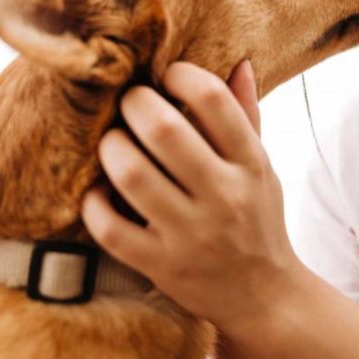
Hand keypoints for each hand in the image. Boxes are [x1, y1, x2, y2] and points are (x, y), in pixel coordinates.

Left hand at [82, 60, 304, 328]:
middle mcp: (223, 196)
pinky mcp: (161, 266)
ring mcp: (191, 234)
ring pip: (131, 174)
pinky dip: (94, 203)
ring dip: (111, 147)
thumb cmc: (257, 219)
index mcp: (250, 164)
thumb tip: (239, 62)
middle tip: (128, 102)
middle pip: (164, 129)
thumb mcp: (262, 167)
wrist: (264, 296)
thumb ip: (247, 116)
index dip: (181, 75)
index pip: (213, 99)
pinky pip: (110, 228)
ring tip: (112, 142)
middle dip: (134, 103)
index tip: (167, 76)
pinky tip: (100, 191)